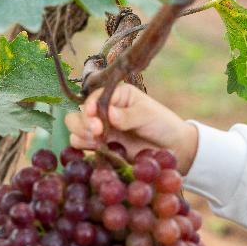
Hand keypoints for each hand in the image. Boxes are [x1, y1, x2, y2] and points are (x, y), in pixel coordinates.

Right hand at [64, 84, 198, 173]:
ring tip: (98, 142)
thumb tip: (109, 114)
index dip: (90, 106)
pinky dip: (86, 148)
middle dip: (83, 123)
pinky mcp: (101, 147)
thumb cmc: (162, 124)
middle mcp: (103, 111)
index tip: (93, 115)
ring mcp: (100, 130)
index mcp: (116, 95)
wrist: (171, 148)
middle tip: (97, 132)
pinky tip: (99, 150)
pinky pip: (82, 147)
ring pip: (75, 130)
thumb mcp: (148, 115)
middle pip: (78, 114)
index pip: (94, 98)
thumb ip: (129, 115)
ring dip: (82, 135)